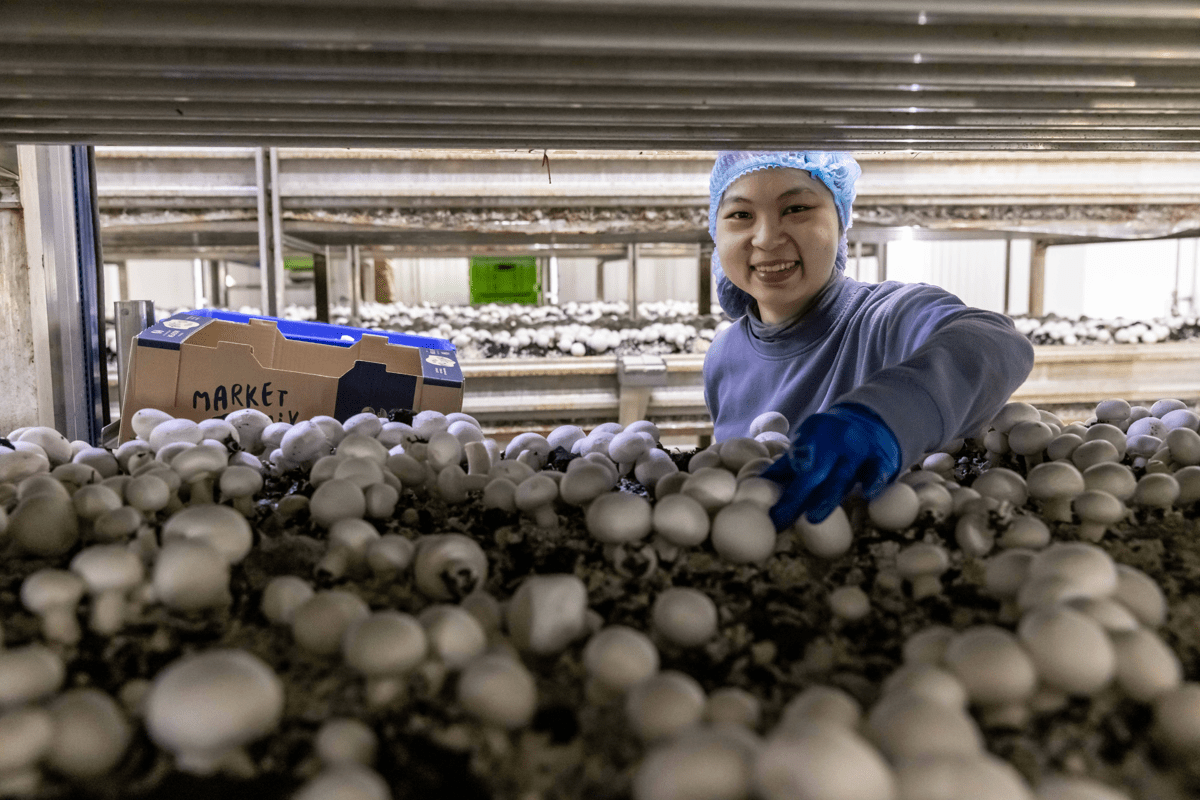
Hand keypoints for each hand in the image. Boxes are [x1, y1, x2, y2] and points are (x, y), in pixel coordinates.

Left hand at [761, 403, 900, 529]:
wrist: (869, 421)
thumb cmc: (829, 441)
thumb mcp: (807, 443)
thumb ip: (787, 465)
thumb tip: (756, 484)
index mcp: (813, 435)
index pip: (797, 453)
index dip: (784, 472)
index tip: (773, 490)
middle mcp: (834, 442)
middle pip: (814, 472)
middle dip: (796, 497)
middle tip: (780, 519)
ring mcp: (858, 450)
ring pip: (842, 476)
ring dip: (827, 497)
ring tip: (813, 518)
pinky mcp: (880, 459)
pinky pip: (877, 470)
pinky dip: (874, 480)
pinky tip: (867, 494)